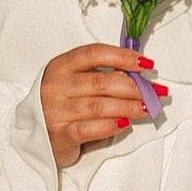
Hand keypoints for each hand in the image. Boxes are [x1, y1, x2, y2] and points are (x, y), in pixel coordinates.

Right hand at [39, 41, 165, 165]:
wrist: (36, 136)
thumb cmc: (62, 106)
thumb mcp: (75, 83)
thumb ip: (101, 77)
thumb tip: (136, 77)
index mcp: (61, 66)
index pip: (94, 54)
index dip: (122, 56)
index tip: (146, 64)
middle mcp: (55, 86)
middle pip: (101, 82)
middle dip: (134, 87)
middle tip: (155, 92)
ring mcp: (55, 111)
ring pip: (98, 106)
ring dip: (128, 107)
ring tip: (147, 108)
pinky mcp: (59, 135)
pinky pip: (89, 129)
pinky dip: (110, 126)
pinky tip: (125, 123)